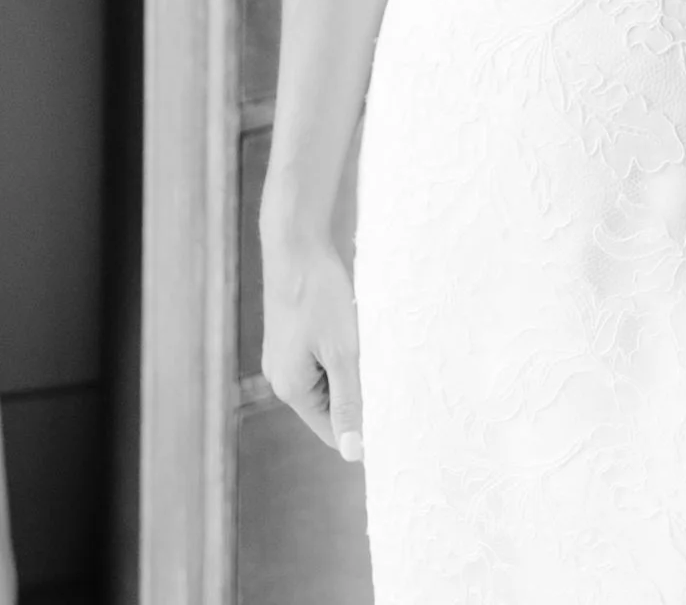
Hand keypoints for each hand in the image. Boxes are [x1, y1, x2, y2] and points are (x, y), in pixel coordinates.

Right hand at [260, 236, 363, 461]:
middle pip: (329, 404)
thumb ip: (348, 402)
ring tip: (365, 341)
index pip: (331, 430)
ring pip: (327, 378)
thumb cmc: (319, 295)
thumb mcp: (343, 352)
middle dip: (357, 391)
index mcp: (291, 389)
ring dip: (350, 367)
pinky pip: (320, 358)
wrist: (296, 244)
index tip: (392, 414)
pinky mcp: (290, 336)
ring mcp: (283, 355)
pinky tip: (353, 327)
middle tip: (384, 366)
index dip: (362, 426)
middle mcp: (281, 377)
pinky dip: (339, 350)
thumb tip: (351, 452)